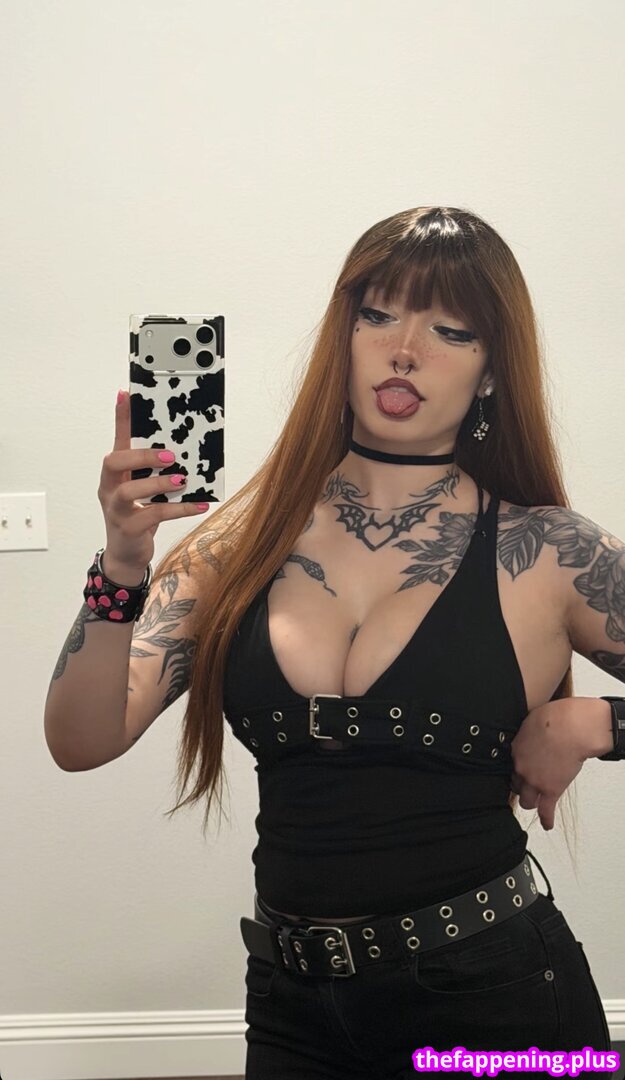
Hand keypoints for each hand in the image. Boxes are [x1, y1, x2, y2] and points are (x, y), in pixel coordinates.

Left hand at [508, 697, 606, 830]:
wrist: (570, 728)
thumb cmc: (555, 718)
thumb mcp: (532, 720)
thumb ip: (528, 732)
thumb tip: (532, 733)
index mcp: (515, 750)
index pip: (511, 766)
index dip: (517, 769)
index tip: (519, 771)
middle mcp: (521, 768)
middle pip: (516, 785)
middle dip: (522, 786)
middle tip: (527, 787)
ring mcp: (535, 781)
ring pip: (527, 801)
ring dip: (532, 801)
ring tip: (536, 802)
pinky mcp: (551, 790)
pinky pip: (546, 810)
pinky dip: (546, 819)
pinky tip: (547, 824)